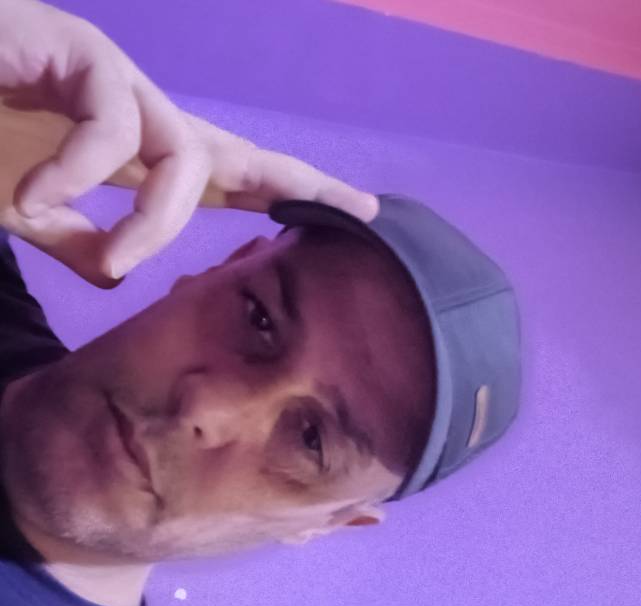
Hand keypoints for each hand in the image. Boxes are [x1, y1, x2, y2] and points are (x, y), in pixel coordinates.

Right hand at [0, 0, 378, 287]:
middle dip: (305, 186)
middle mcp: (147, 117)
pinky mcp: (80, 52)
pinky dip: (75, 176)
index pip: (233, 180)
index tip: (358, 218)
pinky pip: (110, 128)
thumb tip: (117, 278)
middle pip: (245, 156)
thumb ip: (79, 240)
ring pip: (184, 160)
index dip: (293, 199)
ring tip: (105, 257)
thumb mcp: (39, 212)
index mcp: (144, 153)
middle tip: (366, 210)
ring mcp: (119, 82)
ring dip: (150, 223)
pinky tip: (31, 201)